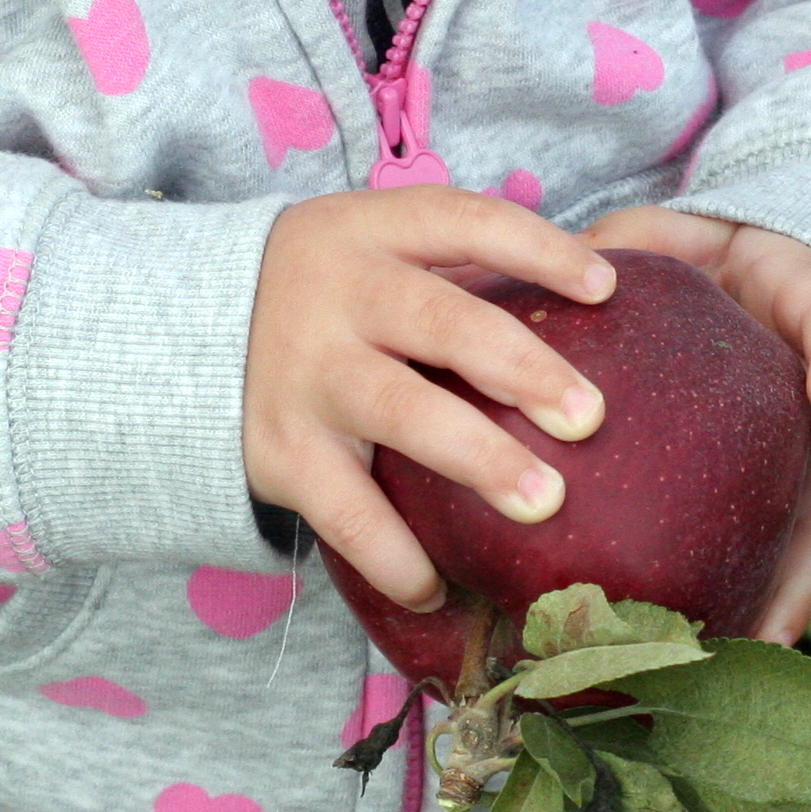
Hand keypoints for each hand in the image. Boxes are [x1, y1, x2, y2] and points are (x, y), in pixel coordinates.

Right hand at [244, 188, 615, 613]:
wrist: (189, 332)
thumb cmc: (336, 294)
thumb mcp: (385, 248)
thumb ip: (481, 258)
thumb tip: (622, 261)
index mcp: (373, 231)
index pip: (463, 221)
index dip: (537, 249)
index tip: (605, 288)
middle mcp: (337, 293)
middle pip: (440, 322)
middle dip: (521, 367)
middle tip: (590, 417)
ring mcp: (305, 372)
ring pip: (399, 411)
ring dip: (477, 457)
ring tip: (546, 502)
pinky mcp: (280, 449)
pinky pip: (344, 509)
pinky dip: (393, 555)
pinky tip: (438, 590)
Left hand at [579, 208, 810, 646]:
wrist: (725, 302)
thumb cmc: (692, 267)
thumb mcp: (667, 240)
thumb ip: (625, 246)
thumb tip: (556, 266)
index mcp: (809, 321)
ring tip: (780, 633)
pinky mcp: (784, 502)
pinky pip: (783, 559)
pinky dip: (763, 603)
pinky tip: (726, 653)